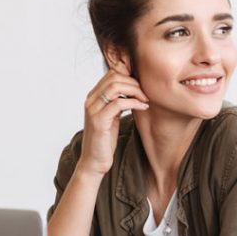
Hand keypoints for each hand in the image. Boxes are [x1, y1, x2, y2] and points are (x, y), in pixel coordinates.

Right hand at [78, 62, 148, 176]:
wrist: (94, 161)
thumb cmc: (105, 140)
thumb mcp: (112, 116)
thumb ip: (118, 102)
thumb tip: (134, 89)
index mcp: (93, 97)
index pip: (111, 74)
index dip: (129, 77)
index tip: (142, 87)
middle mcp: (90, 100)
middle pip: (114, 77)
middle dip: (134, 83)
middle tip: (146, 94)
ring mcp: (93, 109)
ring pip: (116, 87)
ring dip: (135, 91)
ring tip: (145, 100)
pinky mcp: (99, 121)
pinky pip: (119, 103)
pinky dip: (134, 103)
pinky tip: (143, 107)